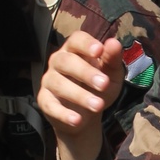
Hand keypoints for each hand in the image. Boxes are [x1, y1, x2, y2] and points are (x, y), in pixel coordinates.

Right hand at [38, 32, 125, 159]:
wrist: (86, 114)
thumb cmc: (98, 87)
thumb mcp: (111, 74)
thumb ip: (112, 59)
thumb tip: (114, 43)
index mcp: (75, 50)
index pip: (76, 40)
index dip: (86, 44)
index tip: (99, 50)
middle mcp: (58, 62)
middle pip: (66, 61)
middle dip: (85, 72)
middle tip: (104, 84)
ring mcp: (49, 81)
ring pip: (58, 84)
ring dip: (79, 95)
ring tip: (98, 106)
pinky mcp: (45, 101)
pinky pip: (50, 105)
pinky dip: (63, 114)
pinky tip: (77, 120)